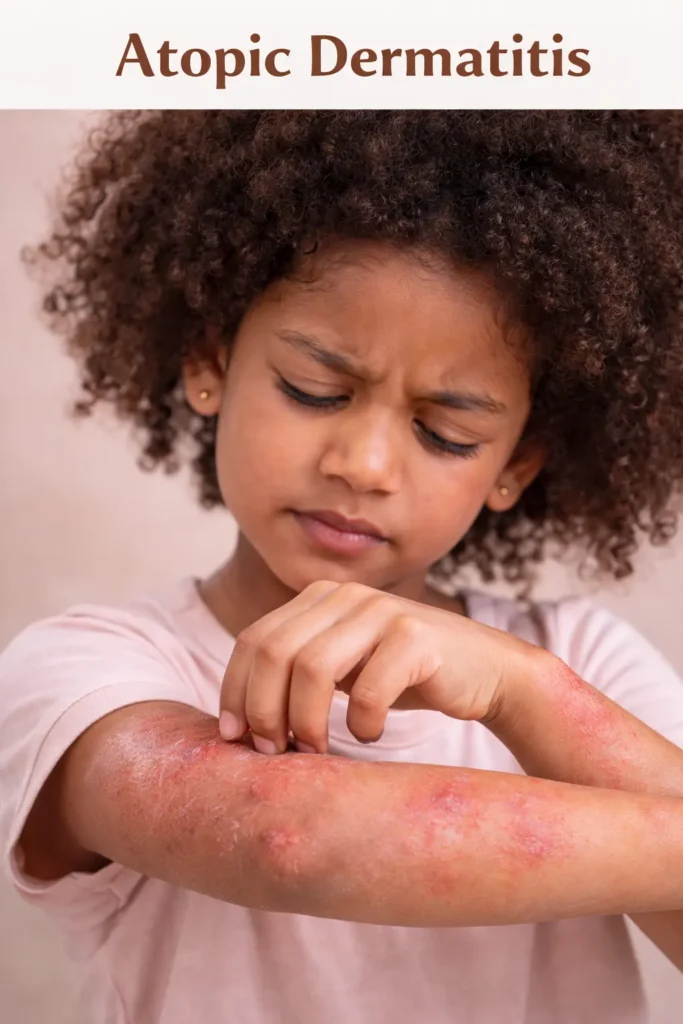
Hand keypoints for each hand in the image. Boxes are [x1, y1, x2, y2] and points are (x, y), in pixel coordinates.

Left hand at [218, 580, 537, 753]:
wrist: (488, 672)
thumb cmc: (404, 678)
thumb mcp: (342, 669)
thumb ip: (295, 673)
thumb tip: (235, 724)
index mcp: (319, 598)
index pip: (254, 640)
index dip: (235, 691)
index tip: (234, 737)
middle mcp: (346, 595)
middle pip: (275, 652)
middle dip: (263, 709)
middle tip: (272, 751)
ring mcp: (382, 611)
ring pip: (312, 667)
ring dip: (304, 720)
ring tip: (316, 750)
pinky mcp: (417, 636)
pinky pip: (368, 689)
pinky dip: (361, 723)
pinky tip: (371, 735)